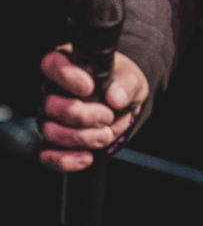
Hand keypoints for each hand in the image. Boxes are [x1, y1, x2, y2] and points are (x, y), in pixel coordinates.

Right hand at [38, 48, 148, 172]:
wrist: (123, 105)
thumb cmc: (122, 84)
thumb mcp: (131, 79)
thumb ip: (126, 84)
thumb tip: (115, 98)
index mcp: (68, 65)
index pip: (52, 64)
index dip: (66, 77)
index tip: (89, 87)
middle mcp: (53, 91)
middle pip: (50, 105)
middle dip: (80, 115)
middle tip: (107, 116)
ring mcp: (51, 118)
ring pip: (50, 131)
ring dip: (79, 138)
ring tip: (104, 135)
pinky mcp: (55, 142)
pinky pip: (49, 155)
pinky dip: (67, 160)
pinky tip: (87, 157)